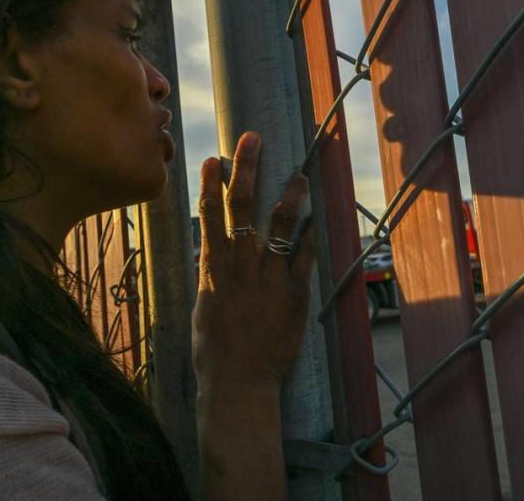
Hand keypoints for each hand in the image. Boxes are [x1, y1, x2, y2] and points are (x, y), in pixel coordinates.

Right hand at [192, 132, 316, 392]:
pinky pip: (305, 257)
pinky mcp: (293, 294)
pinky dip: (313, 236)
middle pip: (243, 207)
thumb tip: (210, 256)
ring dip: (289, 195)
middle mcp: (241, 265)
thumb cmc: (213, 352)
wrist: (238, 382)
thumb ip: (211, 278)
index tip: (212, 159)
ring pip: (279, 225)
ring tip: (298, 172)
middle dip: (247, 169)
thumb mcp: (203, 308)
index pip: (211, 215)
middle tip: (253, 140)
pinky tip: (319, 217)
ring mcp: (268, 277)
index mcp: (213, 268)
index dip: (211, 184)